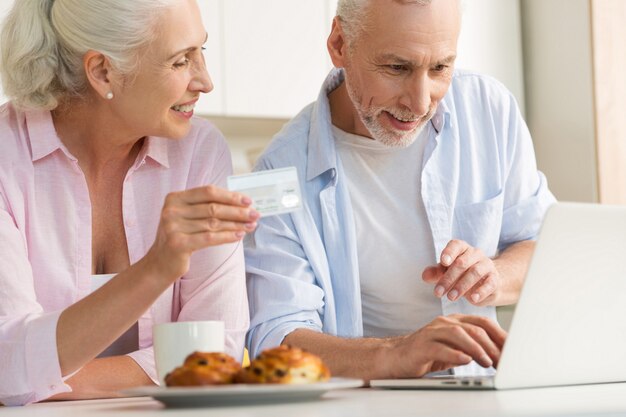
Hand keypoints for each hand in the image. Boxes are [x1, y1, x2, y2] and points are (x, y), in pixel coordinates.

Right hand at [146, 185, 258, 280]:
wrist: (160, 263)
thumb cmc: (181, 237)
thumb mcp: (188, 217)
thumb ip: (208, 207)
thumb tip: (241, 205)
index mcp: (175, 198)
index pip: (208, 192)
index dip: (230, 196)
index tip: (248, 201)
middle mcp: (172, 210)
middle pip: (213, 208)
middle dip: (238, 211)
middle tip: (256, 214)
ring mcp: (173, 227)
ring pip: (213, 223)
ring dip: (236, 224)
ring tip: (251, 225)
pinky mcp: (178, 243)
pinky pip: (209, 238)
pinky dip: (227, 236)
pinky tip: (239, 235)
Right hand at [390, 314, 505, 376]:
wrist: (394, 358)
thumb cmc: (426, 354)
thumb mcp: (453, 350)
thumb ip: (471, 349)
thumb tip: (498, 355)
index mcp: (454, 322)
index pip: (482, 323)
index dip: (499, 335)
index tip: (513, 349)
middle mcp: (444, 323)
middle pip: (473, 328)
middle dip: (492, 345)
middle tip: (503, 360)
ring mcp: (432, 333)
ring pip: (458, 335)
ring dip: (476, 349)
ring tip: (488, 362)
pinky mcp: (421, 346)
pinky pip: (440, 348)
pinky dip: (454, 354)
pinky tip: (465, 360)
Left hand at [422, 239, 499, 304]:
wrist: (488, 282)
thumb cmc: (462, 274)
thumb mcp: (446, 272)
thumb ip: (435, 273)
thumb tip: (425, 276)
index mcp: (462, 249)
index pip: (456, 245)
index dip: (449, 252)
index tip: (443, 261)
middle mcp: (475, 254)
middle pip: (461, 263)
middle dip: (448, 278)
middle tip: (438, 293)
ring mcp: (487, 266)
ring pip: (474, 272)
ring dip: (461, 286)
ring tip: (451, 297)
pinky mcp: (494, 279)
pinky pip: (489, 284)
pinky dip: (481, 291)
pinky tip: (472, 299)